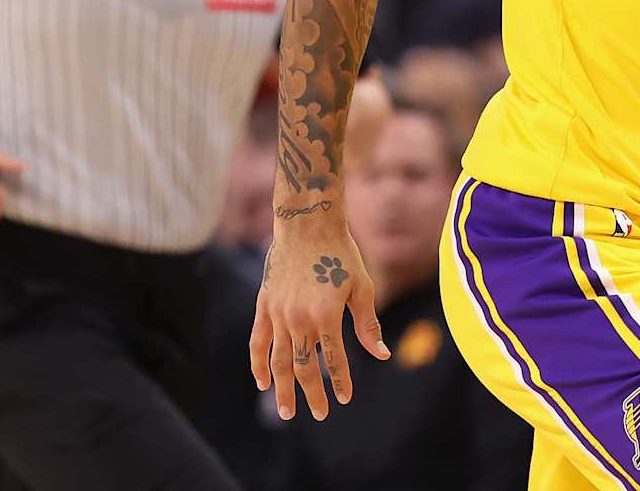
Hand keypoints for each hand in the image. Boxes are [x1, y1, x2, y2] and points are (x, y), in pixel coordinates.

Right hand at [249, 223, 388, 420]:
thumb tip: (381, 354)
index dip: (340, 382)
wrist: (306, 224)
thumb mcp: (361, 286)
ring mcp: (277, 314)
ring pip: (278, 361)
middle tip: (320, 414)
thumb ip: (367, 324)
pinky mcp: (264, 306)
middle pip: (303, 368)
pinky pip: (258, 342)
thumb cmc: (341, 253)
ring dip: (283, 389)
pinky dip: (259, 364)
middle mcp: (299, 319)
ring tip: (287, 412)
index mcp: (326, 315)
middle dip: (312, 394)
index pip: (334, 360)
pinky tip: (263, 382)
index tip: (345, 399)